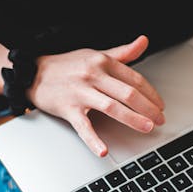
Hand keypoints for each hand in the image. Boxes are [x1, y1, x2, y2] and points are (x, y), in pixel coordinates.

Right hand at [26, 35, 164, 156]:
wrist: (33, 73)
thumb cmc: (66, 66)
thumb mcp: (95, 54)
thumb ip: (122, 53)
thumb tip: (143, 42)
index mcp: (102, 62)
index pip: (134, 79)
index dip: (151, 94)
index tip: (160, 105)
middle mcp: (93, 75)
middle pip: (128, 93)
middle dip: (148, 108)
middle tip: (159, 120)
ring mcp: (80, 92)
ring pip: (112, 107)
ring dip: (133, 119)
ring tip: (147, 128)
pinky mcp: (68, 108)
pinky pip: (83, 125)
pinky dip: (93, 139)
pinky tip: (103, 149)